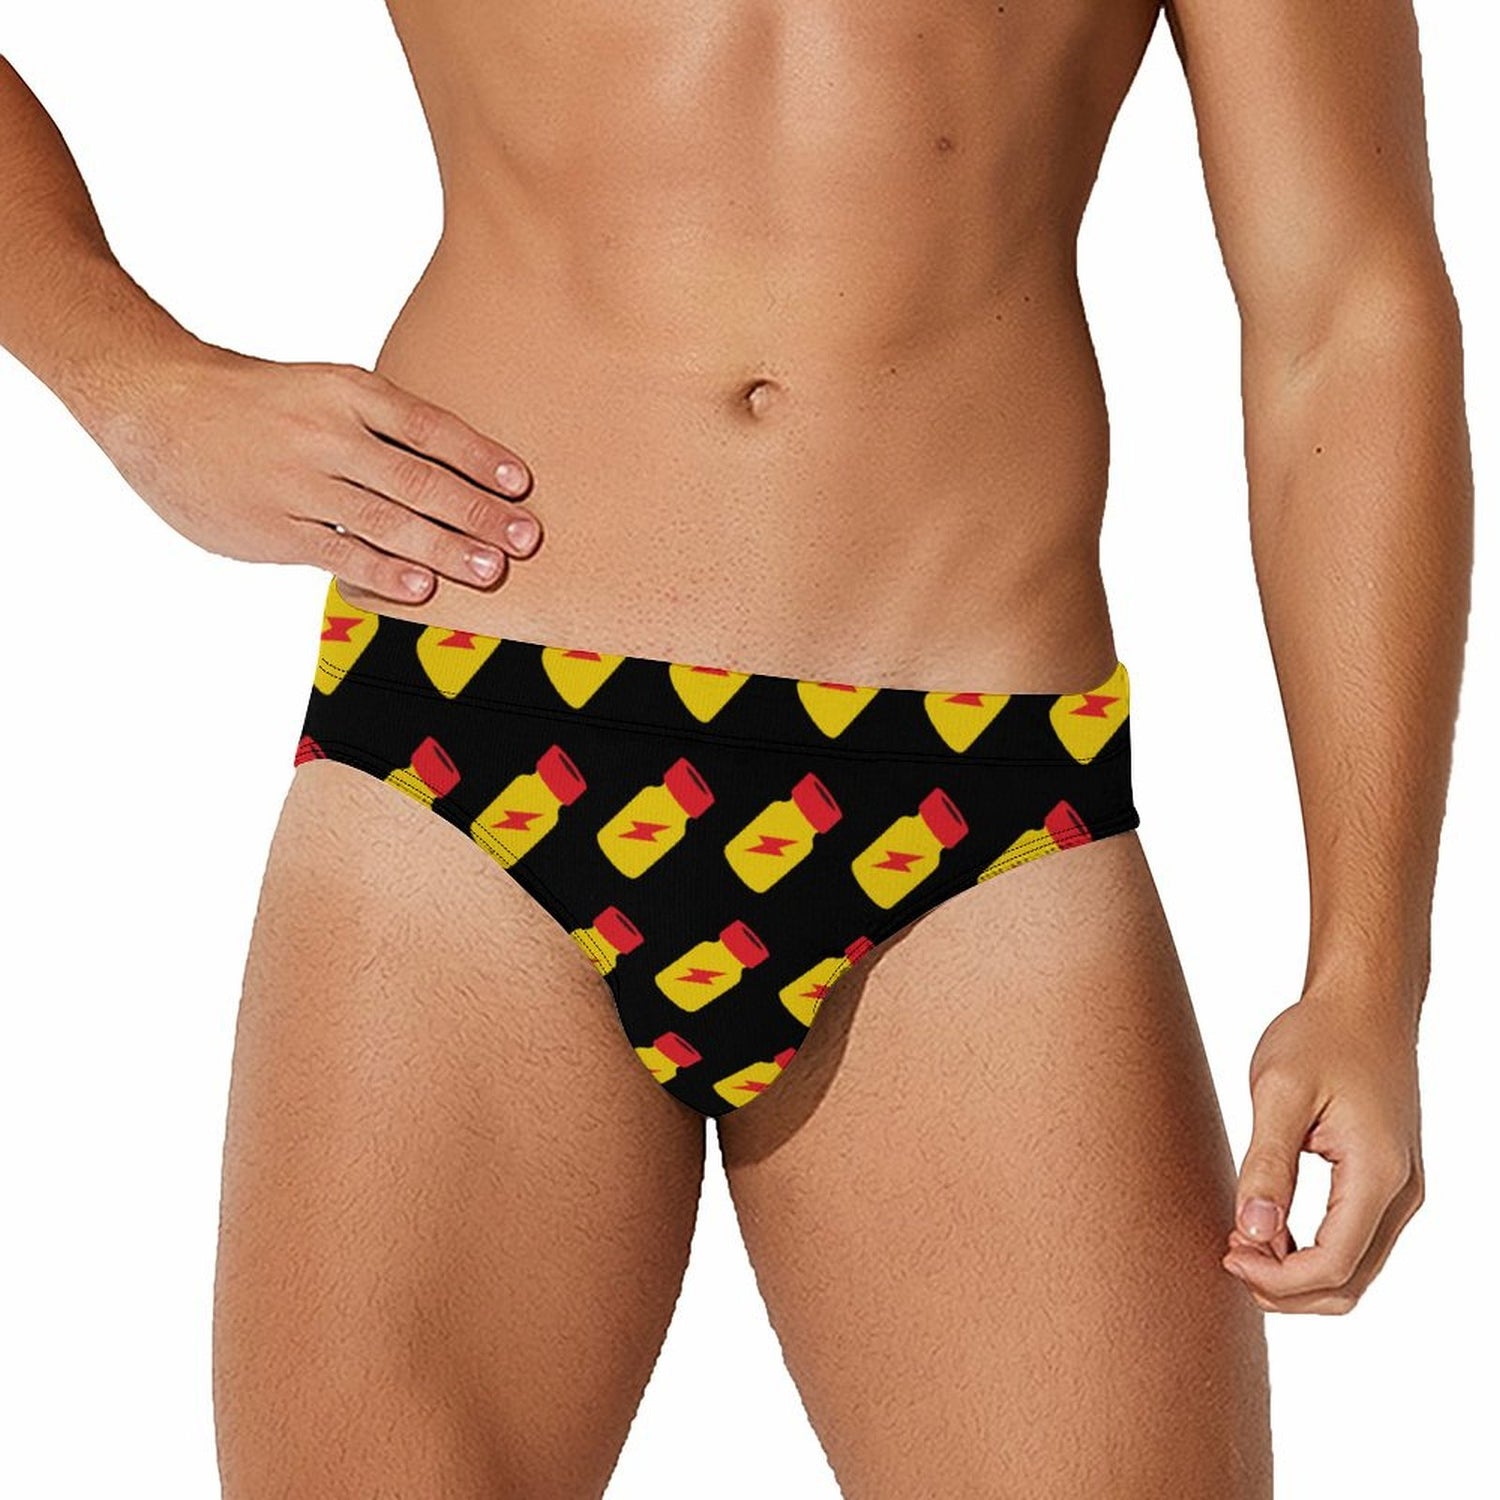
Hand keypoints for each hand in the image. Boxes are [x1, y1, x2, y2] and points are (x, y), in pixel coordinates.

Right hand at [91, 337, 542, 601]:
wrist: (154, 402)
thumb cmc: (255, 401)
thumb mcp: (319, 389)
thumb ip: (378, 425)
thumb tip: (454, 469)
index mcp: (346, 391)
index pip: (428, 425)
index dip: (480, 456)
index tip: (522, 484)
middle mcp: (327, 434)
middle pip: (417, 478)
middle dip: (477, 512)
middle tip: (525, 539)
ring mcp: (299, 482)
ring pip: (384, 519)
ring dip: (443, 548)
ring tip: (489, 571)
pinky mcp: (273, 526)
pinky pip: (337, 553)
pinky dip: (382, 573)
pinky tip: (420, 589)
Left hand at [1222, 988, 1424, 1313]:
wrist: (1363, 1004)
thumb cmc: (1319, 1036)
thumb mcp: (1279, 1091)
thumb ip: (1267, 1163)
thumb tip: (1253, 1231)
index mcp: (1378, 1174)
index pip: (1333, 1265)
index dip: (1276, 1277)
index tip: (1227, 1250)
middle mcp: (1401, 1194)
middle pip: (1349, 1283)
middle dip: (1285, 1287)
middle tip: (1228, 1252)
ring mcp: (1400, 1191)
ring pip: (1355, 1271)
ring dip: (1298, 1275)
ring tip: (1241, 1241)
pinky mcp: (1387, 1182)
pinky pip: (1356, 1242)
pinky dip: (1312, 1252)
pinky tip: (1266, 1227)